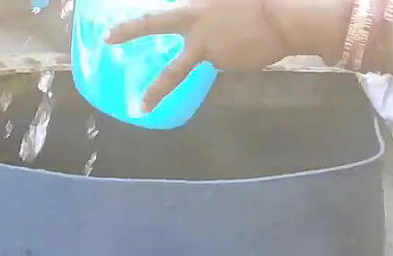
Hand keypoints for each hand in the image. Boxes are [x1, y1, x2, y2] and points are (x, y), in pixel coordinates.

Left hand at [106, 0, 292, 111]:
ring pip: (213, 54)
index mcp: (194, 16)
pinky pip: (231, 58)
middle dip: (157, 91)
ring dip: (224, 44)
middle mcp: (202, 42)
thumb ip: (202, 6)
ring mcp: (219, 58)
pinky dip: (239, 50)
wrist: (285, 20)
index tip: (108, 39)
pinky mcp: (237, 68)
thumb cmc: (252, 1)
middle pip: (174, 73)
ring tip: (247, 28)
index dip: (129, 30)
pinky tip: (253, 38)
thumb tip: (192, 10)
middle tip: (140, 108)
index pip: (153, 23)